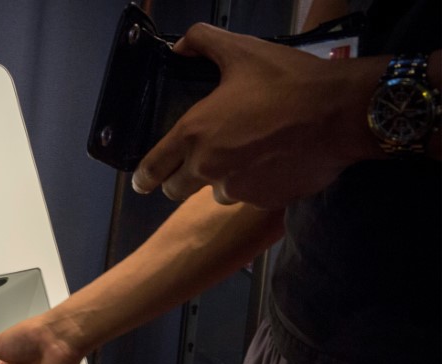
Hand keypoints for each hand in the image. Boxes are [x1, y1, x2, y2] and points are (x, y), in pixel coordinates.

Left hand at [131, 23, 385, 207]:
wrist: (341, 113)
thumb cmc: (287, 81)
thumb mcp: (242, 51)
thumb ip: (203, 43)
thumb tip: (181, 45)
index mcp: (193, 135)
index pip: (152, 169)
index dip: (143, 178)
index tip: (142, 182)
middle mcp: (208, 169)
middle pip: (176, 191)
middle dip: (179, 181)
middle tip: (194, 166)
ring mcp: (238, 189)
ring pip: (216, 194)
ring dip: (222, 181)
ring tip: (244, 156)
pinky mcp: (266, 201)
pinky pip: (251, 197)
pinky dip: (255, 185)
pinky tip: (273, 162)